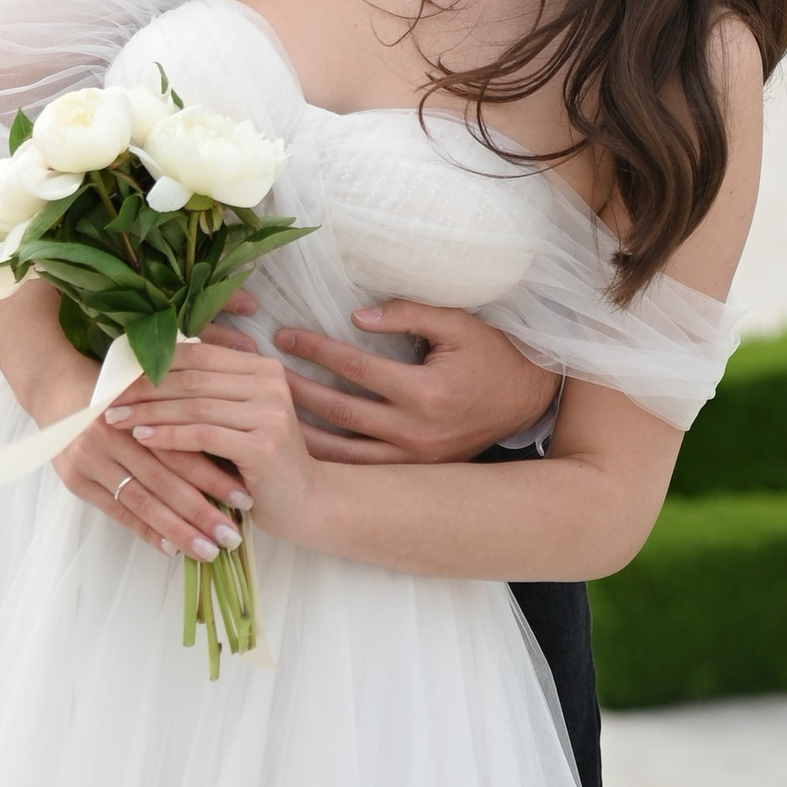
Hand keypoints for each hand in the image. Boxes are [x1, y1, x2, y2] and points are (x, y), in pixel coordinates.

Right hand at [38, 346, 248, 564]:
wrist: (55, 386)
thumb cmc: (115, 387)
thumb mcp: (147, 386)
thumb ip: (182, 408)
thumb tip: (231, 439)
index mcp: (137, 408)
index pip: (181, 450)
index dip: (214, 476)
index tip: (245, 498)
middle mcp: (112, 436)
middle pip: (165, 481)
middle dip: (202, 512)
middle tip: (232, 537)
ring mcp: (90, 460)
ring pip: (143, 501)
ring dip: (177, 530)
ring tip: (208, 551)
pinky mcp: (76, 480)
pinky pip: (117, 511)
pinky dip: (145, 531)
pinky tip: (170, 549)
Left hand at [110, 337, 318, 542]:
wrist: (306, 502)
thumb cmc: (259, 463)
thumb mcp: (235, 419)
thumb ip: (205, 395)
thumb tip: (144, 376)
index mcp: (261, 368)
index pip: (198, 355)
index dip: (155, 363)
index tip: (116, 375)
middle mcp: (269, 382)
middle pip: (192, 378)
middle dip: (144, 388)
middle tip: (106, 397)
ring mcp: (269, 412)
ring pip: (194, 404)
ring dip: (149, 411)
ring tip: (115, 418)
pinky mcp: (264, 444)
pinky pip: (204, 434)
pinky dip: (169, 435)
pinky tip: (142, 437)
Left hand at [269, 302, 559, 464]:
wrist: (526, 401)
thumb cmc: (491, 355)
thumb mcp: (458, 324)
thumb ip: (409, 314)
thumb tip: (358, 314)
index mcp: (426, 391)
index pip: (355, 366)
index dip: (315, 349)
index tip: (283, 335)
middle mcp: (415, 431)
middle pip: (337, 410)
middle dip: (294, 389)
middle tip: (261, 372)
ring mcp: (412, 459)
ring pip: (341, 451)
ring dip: (298, 432)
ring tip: (263, 414)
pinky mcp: (412, 472)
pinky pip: (359, 470)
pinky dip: (325, 461)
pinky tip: (295, 449)